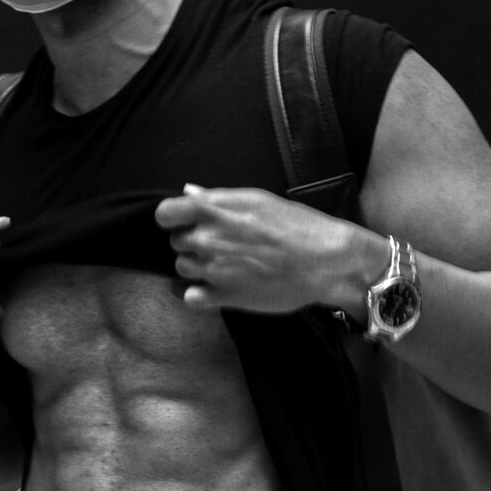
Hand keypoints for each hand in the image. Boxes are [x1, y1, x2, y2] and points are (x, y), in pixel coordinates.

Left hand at [156, 183, 371, 312]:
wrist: (325, 260)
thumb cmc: (299, 226)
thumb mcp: (258, 200)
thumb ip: (219, 200)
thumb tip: (189, 193)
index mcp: (215, 209)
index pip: (165, 214)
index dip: (173, 219)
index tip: (183, 222)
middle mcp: (208, 238)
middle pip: (177, 242)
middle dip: (192, 242)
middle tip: (220, 244)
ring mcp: (213, 270)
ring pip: (182, 268)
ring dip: (196, 267)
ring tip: (223, 265)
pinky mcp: (224, 297)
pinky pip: (190, 297)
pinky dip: (197, 294)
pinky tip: (213, 288)